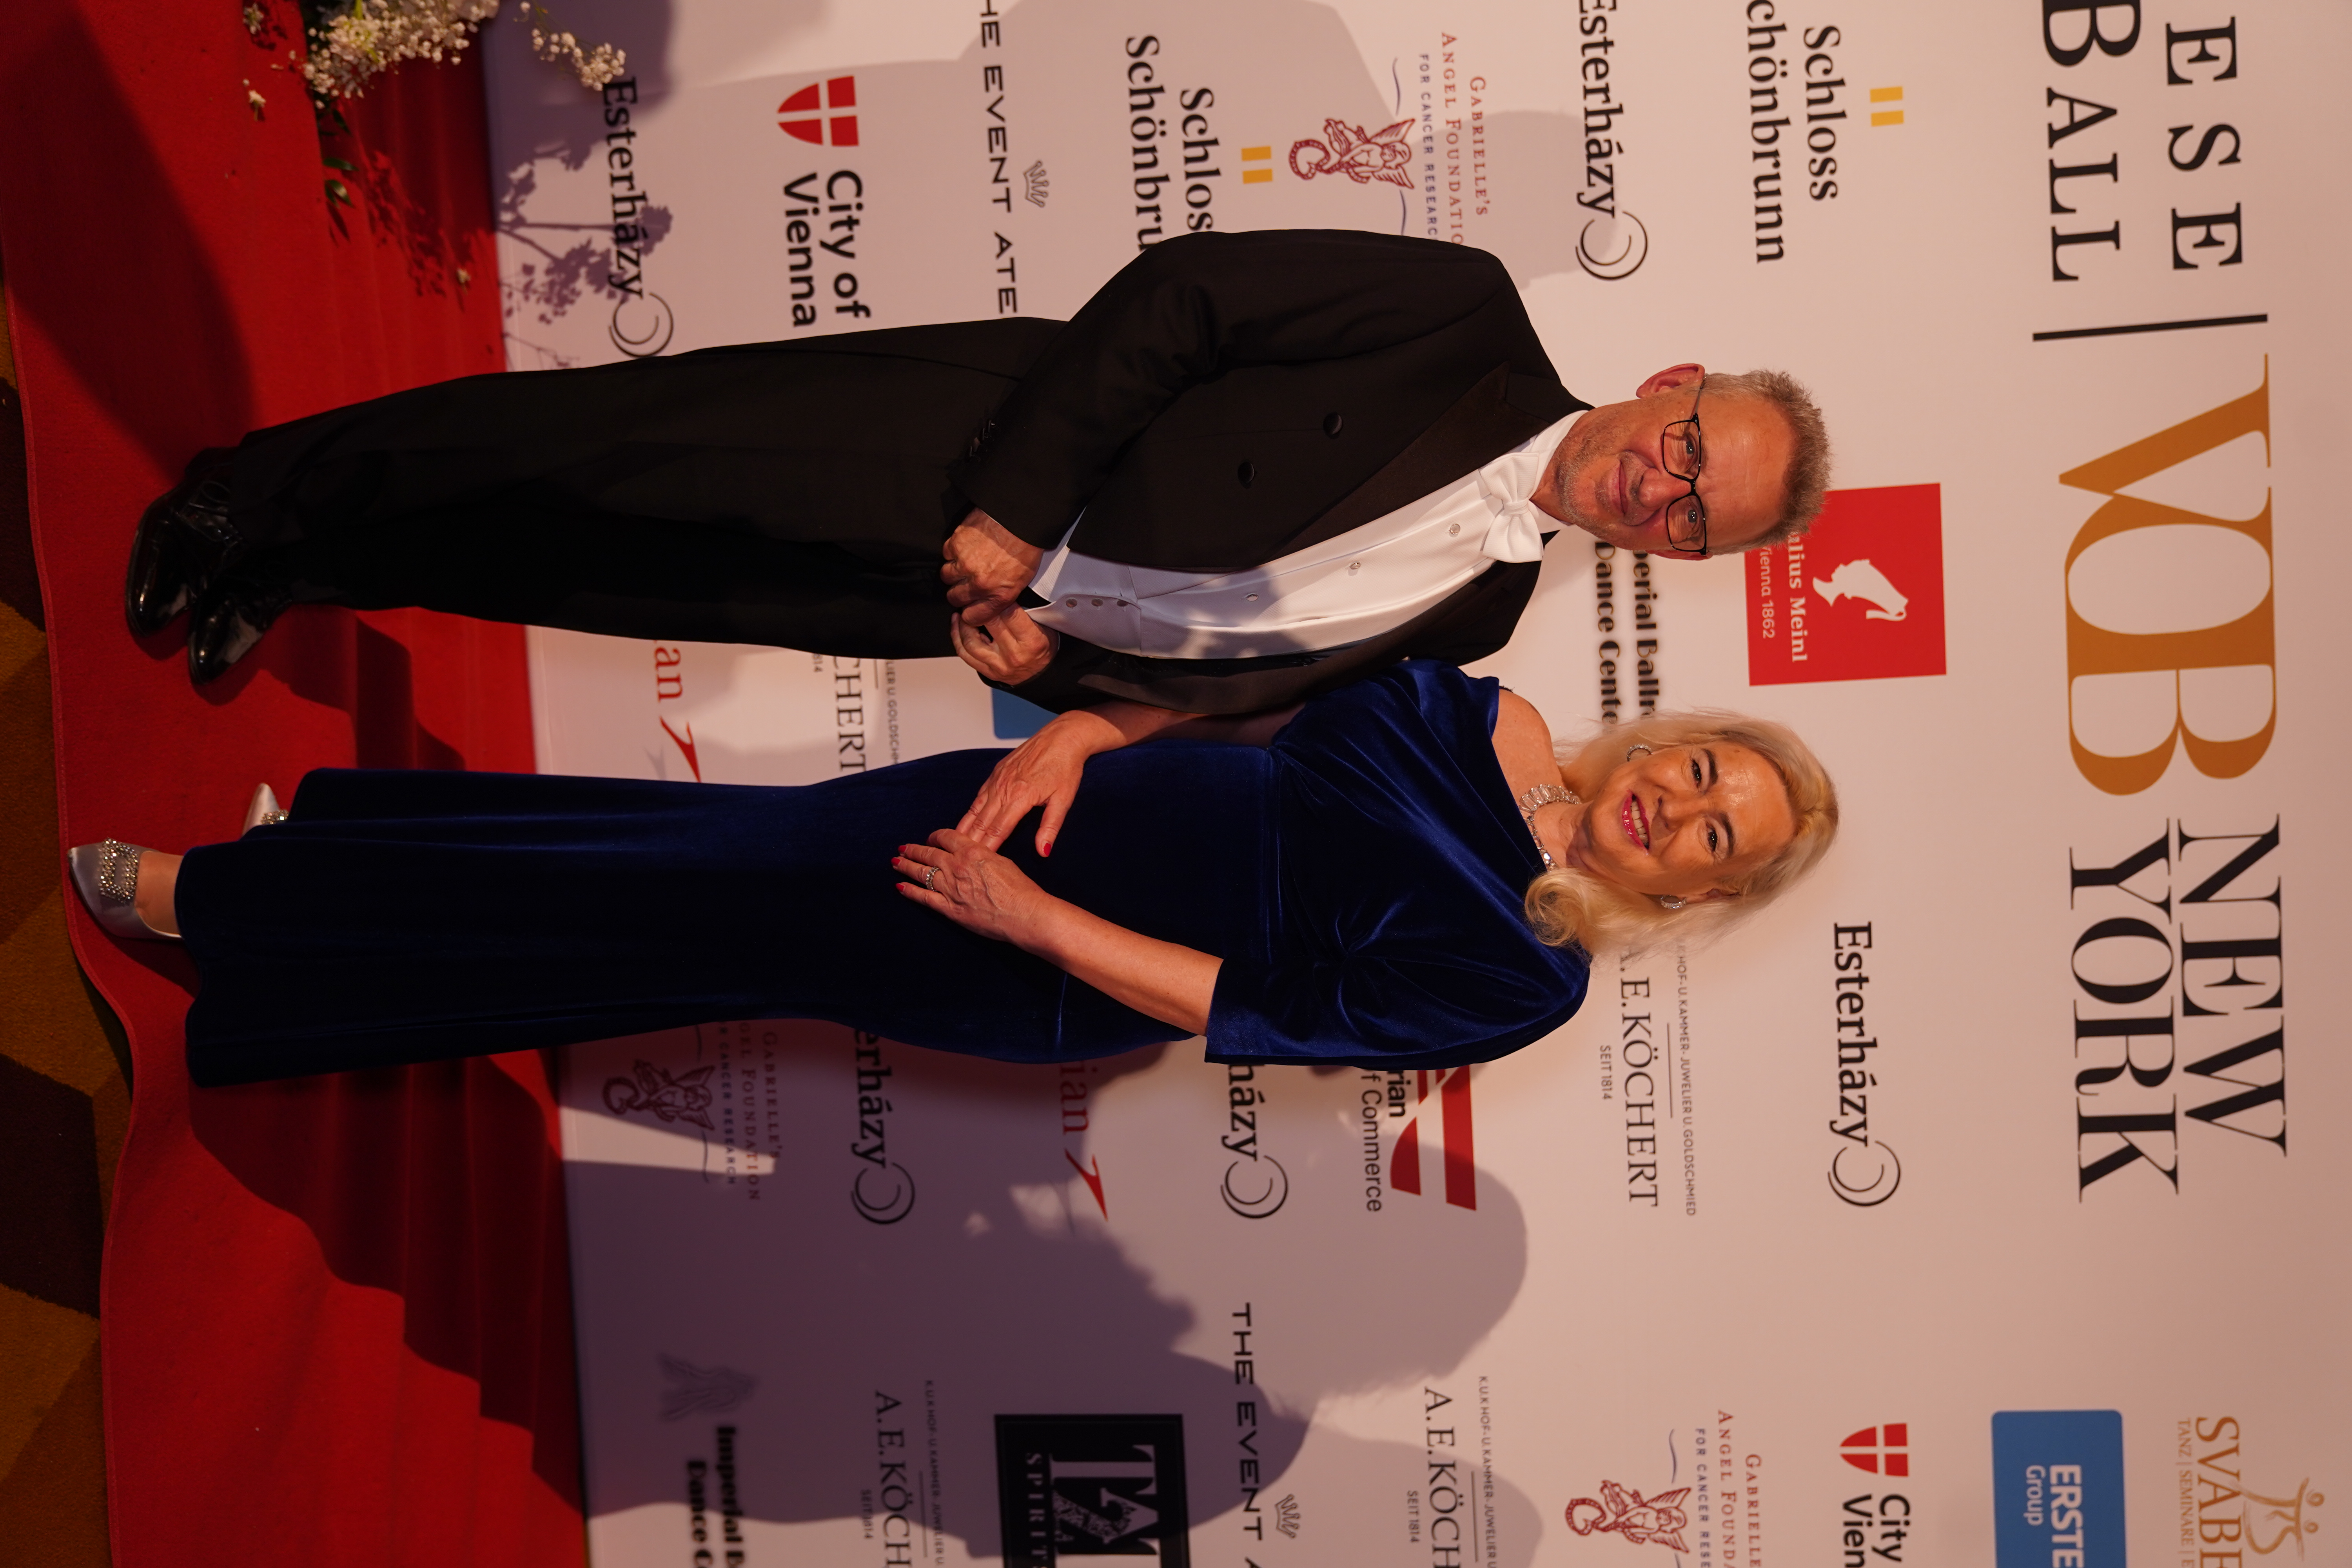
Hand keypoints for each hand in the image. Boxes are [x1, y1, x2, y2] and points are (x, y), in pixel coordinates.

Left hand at [894, 829, 1054, 946]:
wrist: (1023, 913)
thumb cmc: (1020, 888)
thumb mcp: (1002, 861)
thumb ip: (982, 856)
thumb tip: (972, 855)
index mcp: (972, 851)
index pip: (945, 837)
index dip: (935, 837)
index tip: (930, 839)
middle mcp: (957, 867)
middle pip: (928, 853)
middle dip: (913, 850)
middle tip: (903, 848)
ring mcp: (950, 888)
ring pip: (922, 873)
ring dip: (906, 866)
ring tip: (896, 863)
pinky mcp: (949, 908)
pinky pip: (924, 897)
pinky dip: (910, 891)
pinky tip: (900, 887)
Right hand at [942, 507, 1045, 623]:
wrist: (1020, 518)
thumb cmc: (1025, 547)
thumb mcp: (1022, 580)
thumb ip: (1001, 595)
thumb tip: (986, 602)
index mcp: (999, 595)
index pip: (971, 617)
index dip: (969, 612)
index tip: (970, 606)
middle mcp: (980, 583)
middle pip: (954, 598)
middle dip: (959, 592)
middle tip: (967, 582)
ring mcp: (965, 564)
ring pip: (946, 577)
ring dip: (954, 572)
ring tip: (965, 563)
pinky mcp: (956, 544)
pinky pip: (946, 554)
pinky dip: (953, 551)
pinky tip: (966, 546)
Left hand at [950, 606, 1056, 685]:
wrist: (1041, 675)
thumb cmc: (1042, 648)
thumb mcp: (1043, 627)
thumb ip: (1024, 612)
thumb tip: (1000, 596)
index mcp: (1031, 640)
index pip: (1008, 613)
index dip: (997, 600)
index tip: (993, 593)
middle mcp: (1014, 655)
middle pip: (988, 623)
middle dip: (979, 608)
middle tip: (975, 599)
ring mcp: (998, 666)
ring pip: (970, 641)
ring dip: (963, 623)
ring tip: (962, 613)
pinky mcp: (987, 672)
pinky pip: (965, 654)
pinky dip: (957, 638)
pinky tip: (957, 626)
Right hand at [957, 710, 1117, 853]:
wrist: (1062, 737)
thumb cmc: (1065, 767)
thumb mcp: (1063, 800)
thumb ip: (1050, 827)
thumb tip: (1042, 852)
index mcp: (1020, 796)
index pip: (998, 829)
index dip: (987, 848)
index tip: (977, 864)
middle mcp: (1004, 787)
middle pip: (982, 822)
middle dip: (969, 843)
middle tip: (957, 861)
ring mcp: (997, 779)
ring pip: (975, 809)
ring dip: (964, 829)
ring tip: (952, 846)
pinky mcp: (996, 772)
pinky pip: (978, 796)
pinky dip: (969, 812)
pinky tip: (964, 823)